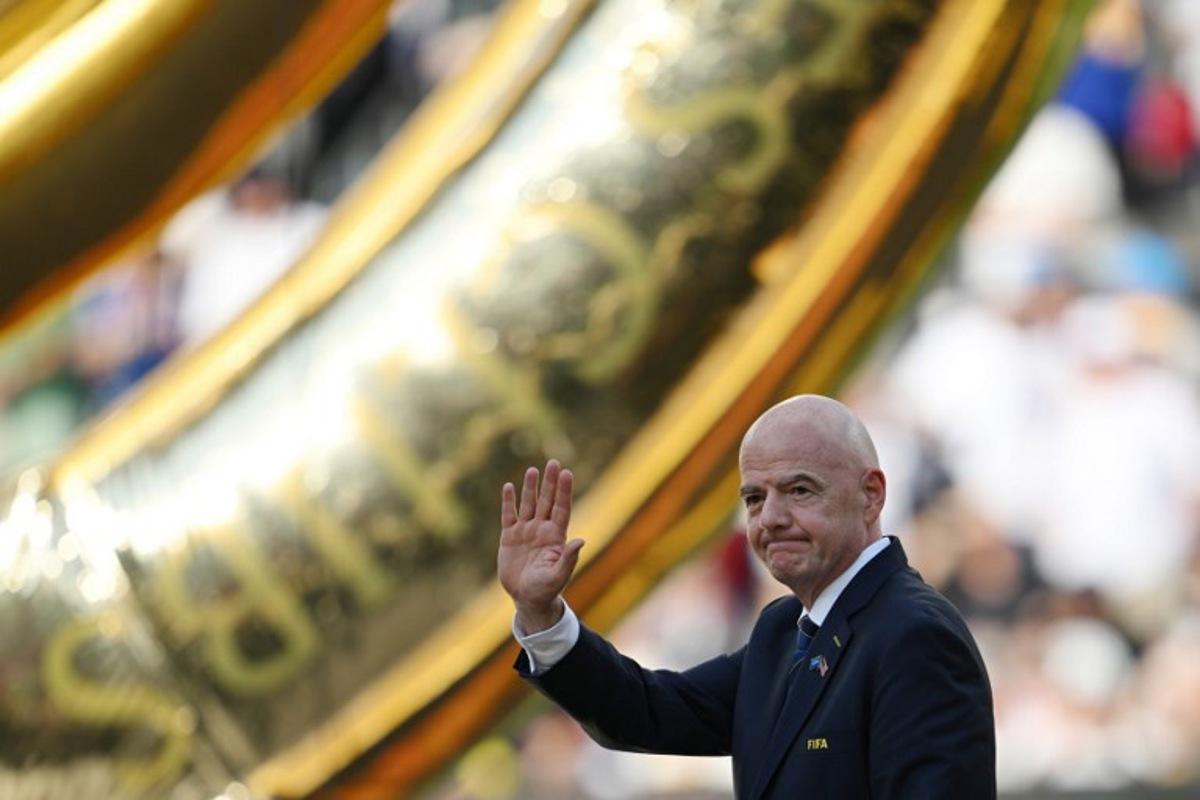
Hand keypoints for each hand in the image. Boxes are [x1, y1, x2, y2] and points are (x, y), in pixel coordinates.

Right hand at [498, 460, 583, 632]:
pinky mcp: (509, 537)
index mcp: (556, 537)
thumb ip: (568, 558)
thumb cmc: (546, 589)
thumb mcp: (558, 576)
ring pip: (528, 504)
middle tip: (553, 462)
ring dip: (530, 488)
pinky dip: (509, 502)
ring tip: (533, 470)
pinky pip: (508, 516)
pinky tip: (509, 487)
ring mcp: (526, 531)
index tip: (567, 473)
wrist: (527, 598)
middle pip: (547, 501)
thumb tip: (581, 540)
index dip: (564, 491)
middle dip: (550, 482)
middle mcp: (542, 529)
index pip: (561, 508)